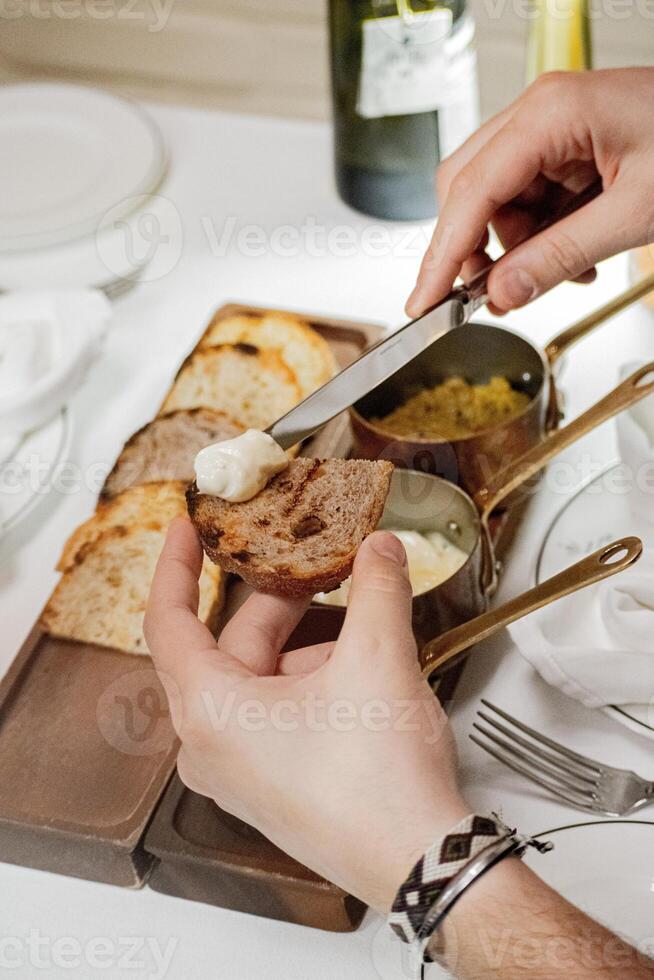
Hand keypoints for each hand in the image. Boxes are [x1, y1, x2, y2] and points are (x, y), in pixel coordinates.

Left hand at [144, 518, 468, 911]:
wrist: (419, 862)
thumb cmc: (380, 785)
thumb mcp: (379, 660)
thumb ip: (376, 589)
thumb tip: (379, 549)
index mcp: (210, 713)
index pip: (168, 622)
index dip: (177, 566)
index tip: (186, 529)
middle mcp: (211, 746)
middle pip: (229, 645)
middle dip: (280, 601)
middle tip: (318, 563)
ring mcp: (240, 770)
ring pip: (259, 677)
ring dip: (305, 642)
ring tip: (360, 620)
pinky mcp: (271, 783)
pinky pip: (274, 710)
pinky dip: (309, 678)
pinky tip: (358, 667)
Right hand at [406, 68, 653, 316]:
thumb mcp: (634, 215)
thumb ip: (560, 256)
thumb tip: (501, 294)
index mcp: (551, 113)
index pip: (470, 191)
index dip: (442, 254)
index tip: (423, 302)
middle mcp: (540, 113)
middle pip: (468, 188)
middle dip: (476, 248)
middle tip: (492, 296)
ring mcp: (550, 128)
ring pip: (495, 199)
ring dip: (517, 247)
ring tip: (566, 272)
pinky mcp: (564, 147)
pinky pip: (527, 199)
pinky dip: (540, 236)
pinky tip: (575, 254)